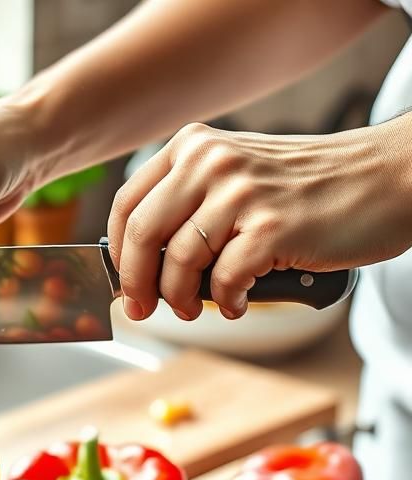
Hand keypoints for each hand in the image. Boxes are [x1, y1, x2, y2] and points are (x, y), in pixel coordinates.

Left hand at [107, 117, 411, 320]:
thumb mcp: (238, 177)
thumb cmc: (310, 188)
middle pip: (141, 234)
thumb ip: (190, 205)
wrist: (388, 178)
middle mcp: (212, 162)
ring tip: (195, 307)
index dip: (116, 252)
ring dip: (181, 299)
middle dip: (135, 284)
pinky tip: (237, 302)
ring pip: (179, 262)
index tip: (121, 282)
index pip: (127, 204)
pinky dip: (225, 302)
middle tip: (143, 309)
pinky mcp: (272, 228)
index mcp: (195, 148)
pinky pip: (224, 281)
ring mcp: (242, 194)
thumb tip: (141, 263)